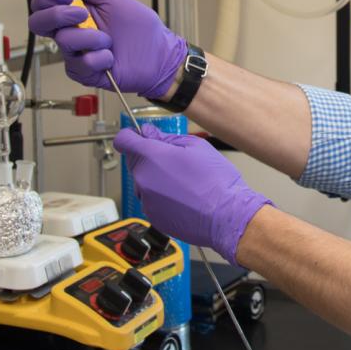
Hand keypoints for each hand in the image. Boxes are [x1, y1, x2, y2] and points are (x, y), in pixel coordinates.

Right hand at [28, 0, 185, 98]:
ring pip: (64, 41)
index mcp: (74, 12)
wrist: (158, 55)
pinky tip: (111, 57)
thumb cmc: (140, 29)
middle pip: (38, 23)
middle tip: (82, 15)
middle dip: (57, 15)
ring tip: (109, 40)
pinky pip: (81, 63)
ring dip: (91, 37)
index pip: (42, 4)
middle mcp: (71, 32)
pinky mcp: (83, 72)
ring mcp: (75, 53)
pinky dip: (100, 57)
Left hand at [112, 125, 270, 264]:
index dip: (130, 136)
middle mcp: (143, 179)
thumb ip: (166, 137)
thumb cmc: (216, 181)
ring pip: (143, 182)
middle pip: (135, 161)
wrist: (227, 215)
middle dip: (150, 158)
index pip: (124, 140)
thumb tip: (149, 132)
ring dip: (155, 178)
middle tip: (175, 161)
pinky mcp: (153, 217)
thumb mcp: (195, 146)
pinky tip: (183, 197)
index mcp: (151, 157)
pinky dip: (162, 197)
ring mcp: (146, 200)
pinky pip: (151, 200)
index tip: (136, 136)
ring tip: (183, 182)